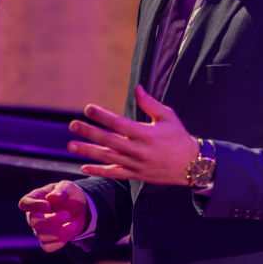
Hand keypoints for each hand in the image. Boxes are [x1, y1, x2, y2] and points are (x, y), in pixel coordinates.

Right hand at [18, 180, 89, 251]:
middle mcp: (34, 215)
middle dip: (51, 220)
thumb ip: (61, 190)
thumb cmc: (70, 195)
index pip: (24, 203)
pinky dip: (60, 241)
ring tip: (74, 224)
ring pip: (41, 236)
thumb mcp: (69, 187)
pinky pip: (48, 247)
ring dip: (59, 232)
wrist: (81, 209)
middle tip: (67, 214)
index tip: (47, 205)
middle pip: (33, 222)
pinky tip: (70, 231)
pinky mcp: (47, 241)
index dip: (33, 206)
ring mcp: (39, 229)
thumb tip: (51, 197)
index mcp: (36, 199)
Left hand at [68, 84, 197, 185]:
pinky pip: (113, 174)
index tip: (88, 108)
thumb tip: (137, 88)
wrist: (191, 165)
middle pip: (109, 141)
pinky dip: (98, 171)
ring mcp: (136, 165)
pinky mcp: (136, 175)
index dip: (102, 116)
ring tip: (70, 145)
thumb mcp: (168, 116)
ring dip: (88, 152)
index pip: (119, 123)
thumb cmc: (179, 137)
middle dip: (89, 132)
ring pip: (107, 158)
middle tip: (73, 125)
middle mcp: (139, 150)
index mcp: (146, 133)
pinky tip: (83, 168)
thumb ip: (150, 103)